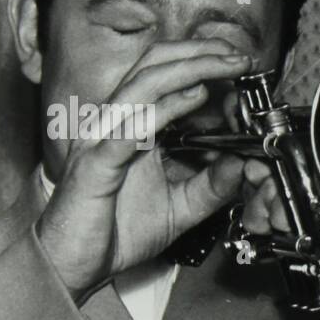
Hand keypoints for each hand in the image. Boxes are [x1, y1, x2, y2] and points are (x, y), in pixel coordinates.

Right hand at [36, 40, 253, 299]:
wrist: (76, 265)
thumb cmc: (116, 231)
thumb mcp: (181, 207)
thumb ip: (213, 186)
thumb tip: (243, 164)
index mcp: (132, 126)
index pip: (165, 78)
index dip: (202, 65)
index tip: (240, 68)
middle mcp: (115, 123)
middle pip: (153, 67)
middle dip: (199, 53)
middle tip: (239, 55)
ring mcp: (102, 138)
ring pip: (143, 85)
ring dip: (188, 68)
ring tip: (224, 64)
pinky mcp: (96, 163)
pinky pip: (130, 128)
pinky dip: (165, 109)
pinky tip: (195, 98)